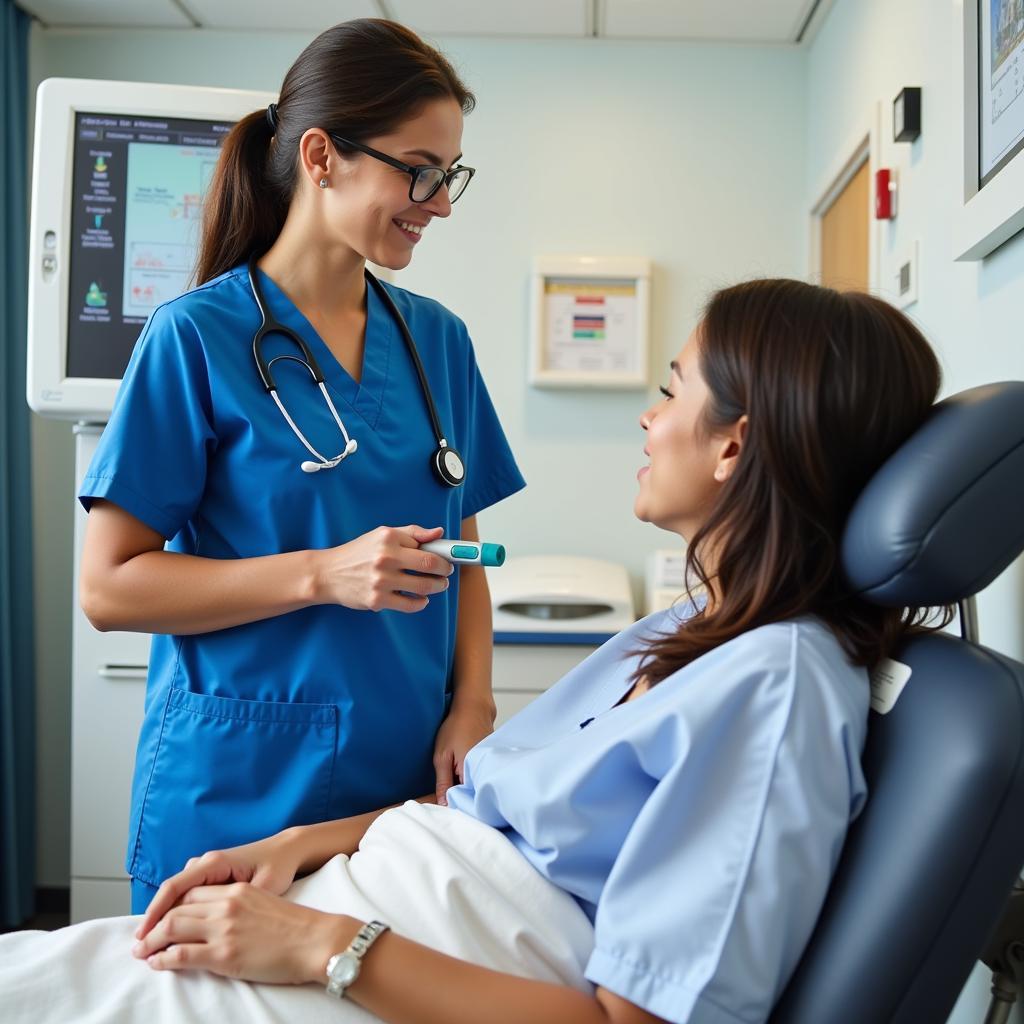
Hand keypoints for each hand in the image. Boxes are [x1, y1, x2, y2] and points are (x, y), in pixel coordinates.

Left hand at [132, 882, 358, 985]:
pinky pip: (182, 955)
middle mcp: (226, 904)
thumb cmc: (296, 926)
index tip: (159, 921)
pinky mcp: (225, 953)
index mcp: (237, 890)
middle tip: (140, 941)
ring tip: (142, 954)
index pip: (191, 893)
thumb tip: (220, 921)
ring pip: (173, 929)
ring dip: (152, 942)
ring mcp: (224, 928)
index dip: (170, 907)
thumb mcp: (265, 902)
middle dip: (153, 926)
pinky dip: (164, 959)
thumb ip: (240, 905)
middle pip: (177, 909)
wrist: (316, 939)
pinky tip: (157, 964)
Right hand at [135, 830, 303, 940]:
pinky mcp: (213, 875)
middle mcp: (207, 862)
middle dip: (154, 918)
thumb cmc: (278, 865)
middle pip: (170, 892)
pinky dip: (178, 910)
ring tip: (152, 943)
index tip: (143, 936)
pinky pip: (188, 892)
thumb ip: (238, 902)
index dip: (155, 913)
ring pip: (178, 893)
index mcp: (215, 863)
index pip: (174, 887)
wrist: (287, 850)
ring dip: (165, 915)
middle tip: (140, 947)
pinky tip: (174, 930)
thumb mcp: (263, 886)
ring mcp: (208, 868)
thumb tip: (217, 923)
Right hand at [316, 525, 453, 612]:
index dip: (444, 555)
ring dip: (436, 587)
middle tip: (445, 574)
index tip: (449, 559)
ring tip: (437, 585)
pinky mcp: (377, 600)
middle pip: (430, 566)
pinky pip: (409, 605)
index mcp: (388, 539)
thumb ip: (412, 533)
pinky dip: (420, 603)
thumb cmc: (358, 553)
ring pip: (423, 587)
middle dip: (444, 572)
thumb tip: (439, 532)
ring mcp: (381, 581)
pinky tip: (421, 599)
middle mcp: (385, 559)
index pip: (426, 547)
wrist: (328, 573)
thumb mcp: (382, 534)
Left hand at [433, 699, 494, 804]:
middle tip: (447, 793)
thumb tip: (443, 804)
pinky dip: (473, 777)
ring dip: (467, 787)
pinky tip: (465, 770)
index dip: (452, 804)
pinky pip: (481, 776)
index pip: (462, 800)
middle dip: (460, 797)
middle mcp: (484, 773)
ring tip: (457, 779)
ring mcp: (489, 768)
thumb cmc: (456, 727)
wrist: (474, 707)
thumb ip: (443, 782)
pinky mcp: (491, 762)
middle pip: (471, 795)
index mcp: (471, 773)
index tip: (442, 804)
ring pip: (476, 786)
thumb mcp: (442, 756)